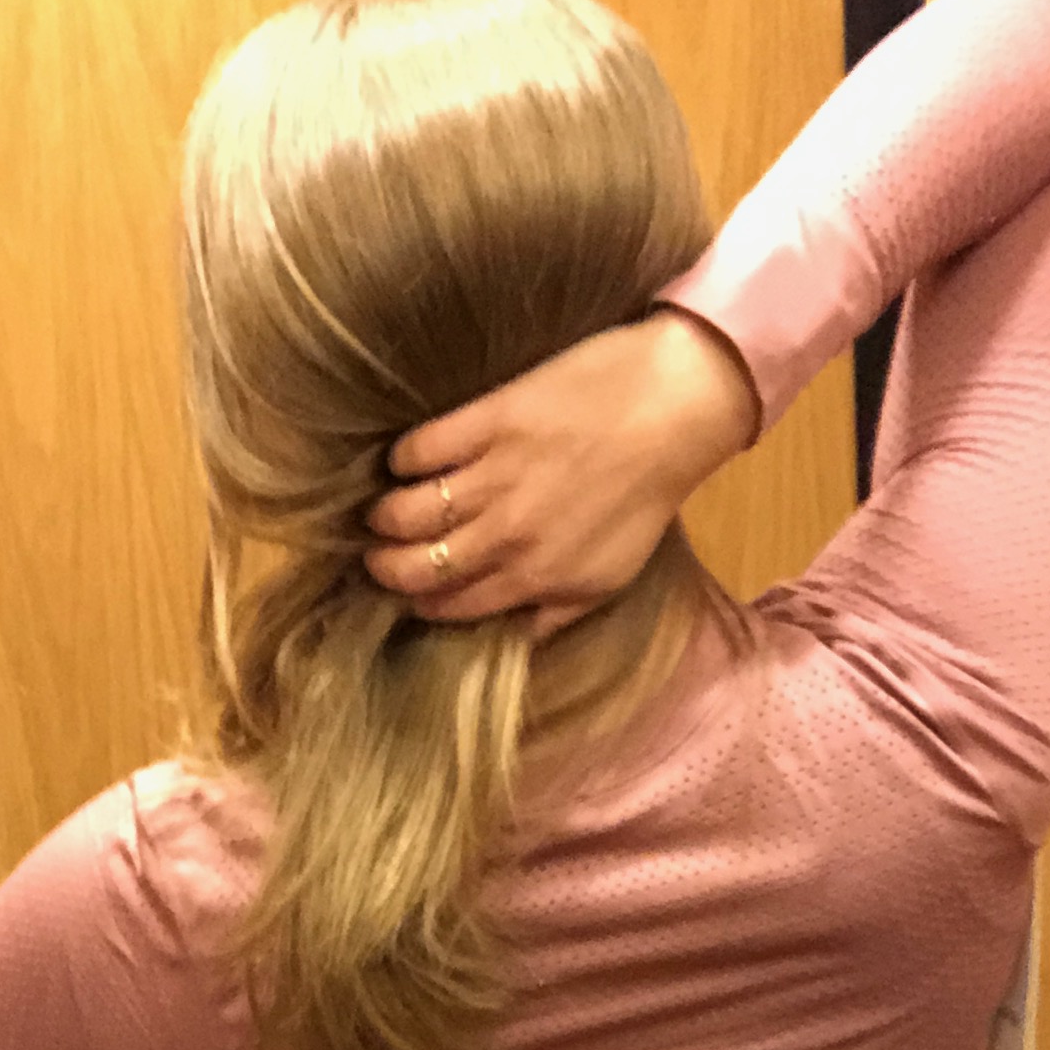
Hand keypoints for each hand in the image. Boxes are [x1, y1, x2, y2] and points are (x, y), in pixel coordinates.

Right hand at [363, 309, 761, 632]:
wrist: (671, 409)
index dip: (419, 602)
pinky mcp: (489, 421)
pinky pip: (420, 449)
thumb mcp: (609, 576)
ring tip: (382, 509)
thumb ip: (555, 613)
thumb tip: (515, 640)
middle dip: (385, 567)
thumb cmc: (644, 495)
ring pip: (406, 513)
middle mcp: (506, 535)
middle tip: (378, 554)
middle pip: (415, 566)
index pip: (450, 605)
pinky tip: (407, 460)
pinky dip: (402, 460)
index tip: (407, 593)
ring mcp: (495, 477)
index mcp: (534, 577)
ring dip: (383, 516)